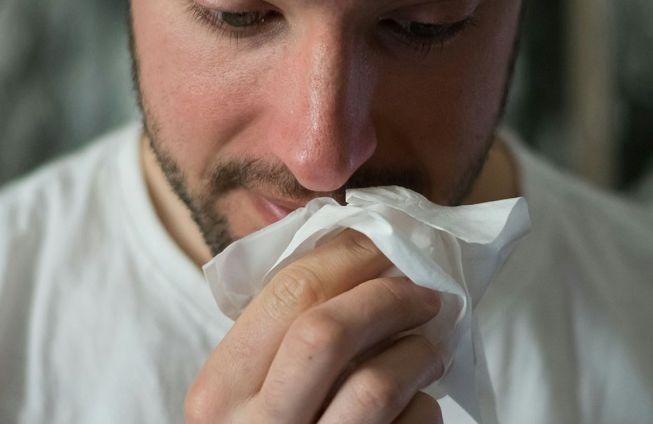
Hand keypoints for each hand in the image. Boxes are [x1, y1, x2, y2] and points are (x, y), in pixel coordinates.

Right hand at [186, 229, 444, 423]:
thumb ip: (281, 338)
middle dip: (387, 297)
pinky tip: (420, 404)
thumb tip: (361, 254)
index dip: (350, 257)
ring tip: (434, 343)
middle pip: (325, 332)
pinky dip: (425, 409)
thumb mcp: (249, 395)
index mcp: (218, 393)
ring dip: (418, 352)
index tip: (386, 245)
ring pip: (375, 386)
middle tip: (425, 291)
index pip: (287, 293)